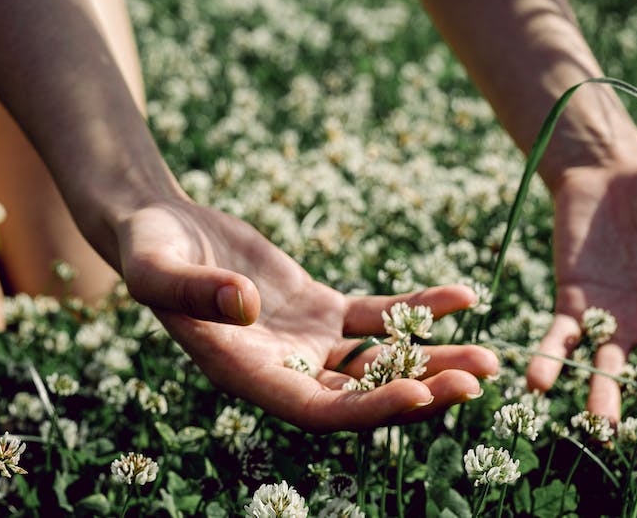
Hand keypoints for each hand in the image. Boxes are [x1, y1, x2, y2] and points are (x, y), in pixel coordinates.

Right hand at [114, 201, 498, 431]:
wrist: (158, 226)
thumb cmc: (146, 250)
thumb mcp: (156, 269)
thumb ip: (194, 291)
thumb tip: (244, 306)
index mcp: (246, 376)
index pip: (318, 410)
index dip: (370, 408)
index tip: (422, 395)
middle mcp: (284, 370)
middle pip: (365, 394)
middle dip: (424, 390)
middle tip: (482, 378)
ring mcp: (308, 343)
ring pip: (381, 359)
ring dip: (434, 359)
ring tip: (490, 355)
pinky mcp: (323, 309)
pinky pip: (379, 314)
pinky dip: (419, 308)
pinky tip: (463, 296)